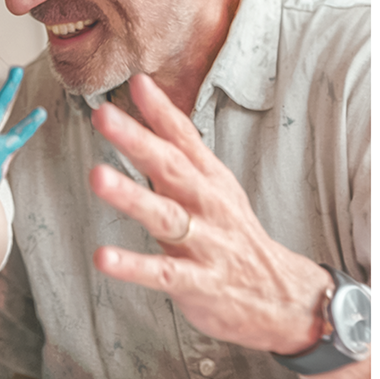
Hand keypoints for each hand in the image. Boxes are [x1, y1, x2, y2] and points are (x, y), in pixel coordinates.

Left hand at [88, 73, 341, 358]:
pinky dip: (132, 266)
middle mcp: (207, 205)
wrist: (282, 295)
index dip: (161, 110)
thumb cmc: (234, 234)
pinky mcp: (197, 282)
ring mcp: (204, 243)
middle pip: (171, 168)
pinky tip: (103, 257)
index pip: (185, 138)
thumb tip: (145, 95)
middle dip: (137, 140)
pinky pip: (162, 273)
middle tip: (104, 116)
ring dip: (131, 196)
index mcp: (209, 180)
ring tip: (97, 176)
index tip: (137, 83)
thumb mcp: (215, 185)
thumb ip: (181, 145)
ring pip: (165, 216)